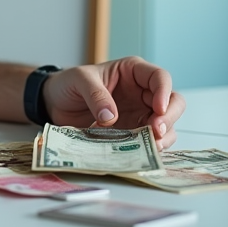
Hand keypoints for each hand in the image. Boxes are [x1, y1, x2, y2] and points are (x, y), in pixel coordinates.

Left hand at [42, 56, 185, 149]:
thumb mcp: (79, 80)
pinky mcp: (133, 133)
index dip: (164, 92)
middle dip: (169, 117)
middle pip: (172, 102)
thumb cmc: (69, 83)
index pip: (159, 78)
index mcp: (133, 72)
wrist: (55, 103)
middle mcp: (142, 93)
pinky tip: (142, 154)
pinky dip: (150, 148)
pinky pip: (150, 141)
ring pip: (166, 125)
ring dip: (164, 136)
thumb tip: (111, 117)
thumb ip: (95, 95)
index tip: (158, 109)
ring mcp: (139, 114)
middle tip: (156, 131)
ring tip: (151, 147)